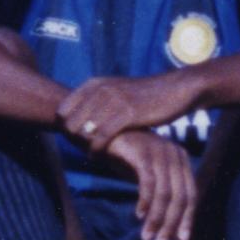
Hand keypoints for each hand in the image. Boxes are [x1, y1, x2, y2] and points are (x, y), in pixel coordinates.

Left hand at [57, 73, 180, 156]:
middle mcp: (102, 90)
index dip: (64, 126)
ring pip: (84, 131)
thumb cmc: (144, 95)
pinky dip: (97, 149)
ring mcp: (114, 100)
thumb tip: (76, 119)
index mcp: (95, 83)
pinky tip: (98, 155)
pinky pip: (102, 136)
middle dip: (72, 139)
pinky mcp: (128, 113)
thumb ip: (97, 101)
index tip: (72, 139)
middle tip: (79, 150)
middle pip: (71, 122)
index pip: (63, 109)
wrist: (175, 89)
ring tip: (89, 154)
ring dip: (84, 146)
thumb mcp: (117, 91)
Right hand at [105, 128, 199, 239]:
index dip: (187, 219)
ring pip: (165, 193)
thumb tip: (169, 226)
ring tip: (147, 236)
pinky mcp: (143, 151)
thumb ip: (161, 194)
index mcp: (181, 159)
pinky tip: (139, 215)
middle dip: (171, 224)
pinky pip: (149, 182)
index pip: (191, 194)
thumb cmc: (126, 156)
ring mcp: (160, 151)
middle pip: (181, 197)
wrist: (103, 131)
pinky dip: (146, 201)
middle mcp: (175, 154)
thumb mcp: (149, 175)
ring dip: (157, 219)